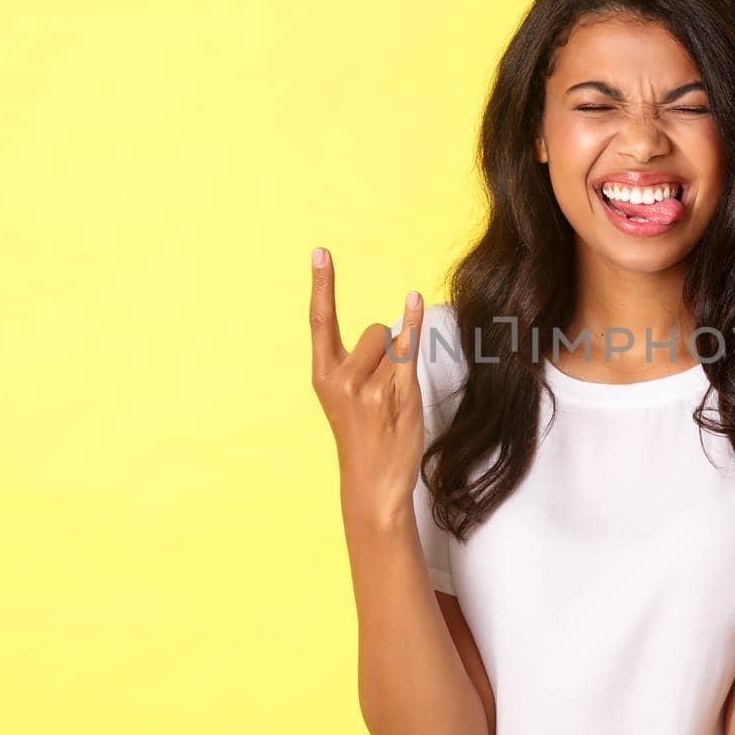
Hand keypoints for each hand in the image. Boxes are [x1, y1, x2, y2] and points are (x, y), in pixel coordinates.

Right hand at [309, 246, 425, 522]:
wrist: (373, 483)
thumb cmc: (365, 438)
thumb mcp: (346, 400)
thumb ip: (355, 364)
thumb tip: (386, 330)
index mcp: (323, 376)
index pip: (320, 320)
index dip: (321, 284)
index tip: (320, 251)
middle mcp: (340, 378)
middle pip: (374, 330)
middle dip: (385, 348)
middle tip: (382, 391)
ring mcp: (367, 387)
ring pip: (393, 342)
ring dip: (401, 361)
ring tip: (394, 398)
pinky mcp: (395, 393)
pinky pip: (407, 347)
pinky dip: (413, 322)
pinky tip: (414, 298)